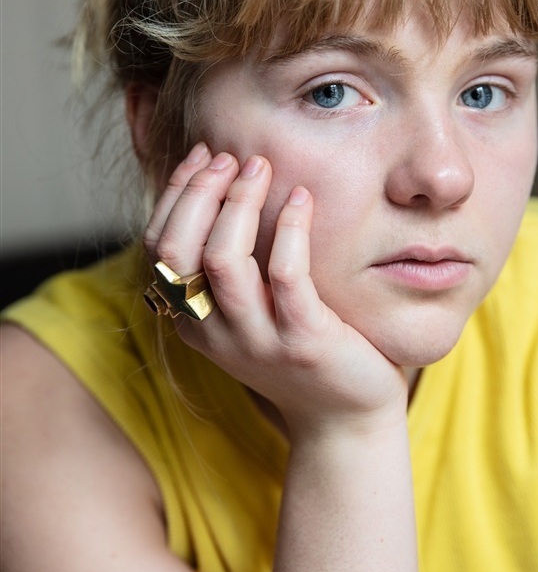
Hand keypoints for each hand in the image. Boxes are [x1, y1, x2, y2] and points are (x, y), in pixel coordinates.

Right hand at [143, 143, 407, 438]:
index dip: (174, 194)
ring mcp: (257, 339)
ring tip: (260, 168)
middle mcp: (213, 331)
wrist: (345, 416)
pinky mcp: (304, 340)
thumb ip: (229, 266)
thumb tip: (223, 189)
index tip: (203, 156)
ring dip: (237, 203)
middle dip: (198, 191)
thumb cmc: (298, 348)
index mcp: (192, 320)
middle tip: (230, 157)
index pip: (159, 248)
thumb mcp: (250, 310)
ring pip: (223, 259)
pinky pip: (286, 275)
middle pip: (178, 250)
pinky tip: (301, 199)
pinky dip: (289, 228)